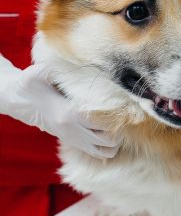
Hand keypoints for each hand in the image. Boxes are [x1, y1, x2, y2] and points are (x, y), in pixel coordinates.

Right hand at [0, 59, 121, 158]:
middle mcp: (73, 131)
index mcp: (69, 114)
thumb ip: (57, 70)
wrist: (22, 100)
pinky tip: (110, 132)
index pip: (101, 122)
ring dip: (116, 140)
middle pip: (108, 140)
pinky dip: (108, 147)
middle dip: (119, 129)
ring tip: (117, 123)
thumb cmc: (34, 84)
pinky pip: (99, 154)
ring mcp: (74, 139)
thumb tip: (79, 61)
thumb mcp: (41, 73)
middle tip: (123, 114)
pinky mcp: (75, 143)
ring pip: (106, 150)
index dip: (116, 116)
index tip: (122, 104)